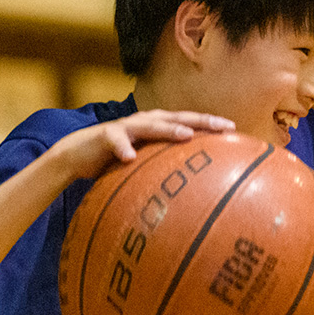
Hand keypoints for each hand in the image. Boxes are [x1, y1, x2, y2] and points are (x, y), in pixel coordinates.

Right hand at [51, 110, 233, 181]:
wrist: (78, 155)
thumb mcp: (145, 166)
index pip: (190, 124)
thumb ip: (165, 172)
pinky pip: (115, 141)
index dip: (211, 125)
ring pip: (150, 125)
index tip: (236, 131)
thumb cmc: (116, 162)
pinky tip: (129, 158)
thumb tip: (193, 196)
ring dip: (168, 129)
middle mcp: (146, 122)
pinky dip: (122, 148)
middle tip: (223, 127)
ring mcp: (126, 127)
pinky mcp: (105, 136)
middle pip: (178, 118)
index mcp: (158, 127)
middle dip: (201, 121)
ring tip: (185, 136)